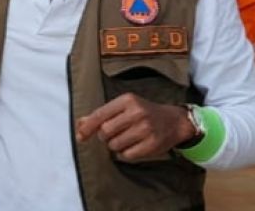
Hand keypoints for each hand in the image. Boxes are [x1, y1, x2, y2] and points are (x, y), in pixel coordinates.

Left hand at [75, 93, 196, 161]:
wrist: (174, 121)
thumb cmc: (144, 113)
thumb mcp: (125, 107)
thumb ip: (102, 114)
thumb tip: (80, 124)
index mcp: (127, 100)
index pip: (100, 114)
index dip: (87, 127)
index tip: (80, 136)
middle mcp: (136, 113)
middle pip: (105, 132)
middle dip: (105, 137)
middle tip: (114, 134)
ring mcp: (145, 129)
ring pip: (114, 145)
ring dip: (115, 146)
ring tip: (126, 139)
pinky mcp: (152, 144)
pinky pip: (126, 155)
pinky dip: (126, 153)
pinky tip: (133, 146)